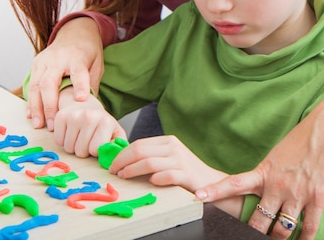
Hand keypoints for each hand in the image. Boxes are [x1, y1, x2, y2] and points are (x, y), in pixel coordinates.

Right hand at [26, 17, 103, 130]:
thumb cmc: (88, 51)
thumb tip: (88, 107)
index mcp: (77, 57)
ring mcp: (44, 60)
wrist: (75, 32)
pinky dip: (31, 101)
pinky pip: (31, 84)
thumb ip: (92, 83)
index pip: (78, 72)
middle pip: (49, 82)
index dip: (80, 86)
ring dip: (36, 107)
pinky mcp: (36, 64)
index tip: (80, 99)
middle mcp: (58, 58)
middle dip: (49, 106)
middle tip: (51, 124)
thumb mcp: (97, 64)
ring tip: (38, 124)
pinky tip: (31, 114)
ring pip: (36, 85)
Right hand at [53, 87, 125, 156]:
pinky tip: (70, 131)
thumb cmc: (100, 122)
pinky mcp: (60, 116)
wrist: (85, 103)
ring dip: (73, 146)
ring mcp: (74, 116)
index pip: (95, 150)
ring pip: (68, 148)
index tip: (97, 142)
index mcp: (106, 121)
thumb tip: (116, 160)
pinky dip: (63, 140)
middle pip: (80, 151)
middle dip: (83, 150)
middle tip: (87, 139)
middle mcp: (89, 117)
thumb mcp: (115, 132)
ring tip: (79, 135)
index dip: (95, 151)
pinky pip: (58, 141)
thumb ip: (119, 146)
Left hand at [109, 135, 226, 191]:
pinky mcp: (187, 175)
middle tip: (113, 171)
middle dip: (122, 161)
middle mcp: (174, 147)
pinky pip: (166, 176)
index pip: (139, 143)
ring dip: (132, 170)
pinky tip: (150, 183)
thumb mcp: (168, 158)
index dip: (122, 154)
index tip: (112, 163)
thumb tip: (124, 159)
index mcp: (168, 141)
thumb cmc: (186, 172)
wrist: (210, 182)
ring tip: (124, 176)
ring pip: (149, 163)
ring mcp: (180, 160)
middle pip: (140, 151)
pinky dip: (155, 179)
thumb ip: (151, 155)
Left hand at [195, 88, 323, 239]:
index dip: (214, 192)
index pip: (234, 183)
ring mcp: (297, 194)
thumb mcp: (276, 155)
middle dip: (252, 233)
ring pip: (281, 229)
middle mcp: (277, 185)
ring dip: (278, 238)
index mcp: (264, 172)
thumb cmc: (302, 139)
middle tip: (248, 237)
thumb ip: (266, 173)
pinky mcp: (317, 198)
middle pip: (258, 220)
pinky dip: (304, 239)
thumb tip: (258, 186)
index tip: (198, 197)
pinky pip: (308, 228)